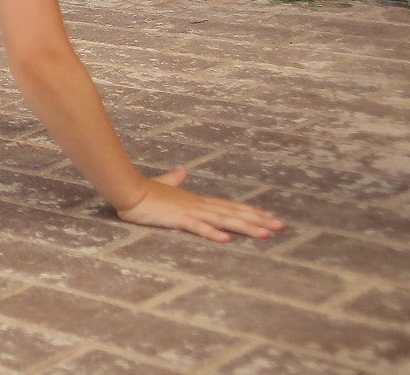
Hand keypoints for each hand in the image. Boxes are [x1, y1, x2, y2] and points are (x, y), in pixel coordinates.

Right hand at [116, 167, 284, 241]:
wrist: (127, 189)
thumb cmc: (145, 190)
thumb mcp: (165, 185)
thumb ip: (175, 179)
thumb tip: (183, 169)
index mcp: (197, 201)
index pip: (230, 205)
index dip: (251, 211)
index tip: (270, 216)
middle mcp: (199, 205)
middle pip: (234, 213)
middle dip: (258, 220)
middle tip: (281, 226)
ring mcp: (190, 211)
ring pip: (223, 220)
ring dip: (245, 227)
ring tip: (266, 235)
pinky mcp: (177, 218)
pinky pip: (198, 227)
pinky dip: (213, 233)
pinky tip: (226, 240)